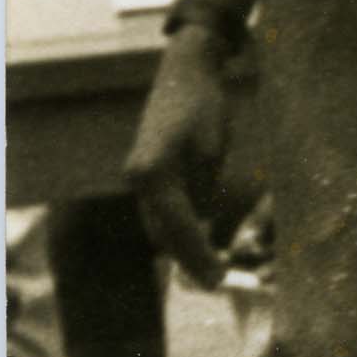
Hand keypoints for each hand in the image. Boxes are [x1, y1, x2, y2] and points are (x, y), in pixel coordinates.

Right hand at [126, 30, 244, 281]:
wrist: (185, 74)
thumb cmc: (204, 108)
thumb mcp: (213, 151)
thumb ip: (205, 189)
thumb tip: (207, 224)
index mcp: (153, 172)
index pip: (177, 226)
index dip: (198, 255)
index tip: (217, 279)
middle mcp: (139, 176)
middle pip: (163, 232)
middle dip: (190, 258)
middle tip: (217, 282)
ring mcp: (139, 175)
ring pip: (160, 225)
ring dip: (183, 248)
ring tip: (212, 272)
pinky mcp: (147, 173)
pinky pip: (162, 211)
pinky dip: (180, 230)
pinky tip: (201, 245)